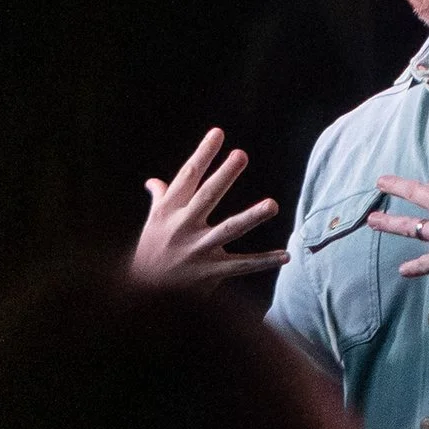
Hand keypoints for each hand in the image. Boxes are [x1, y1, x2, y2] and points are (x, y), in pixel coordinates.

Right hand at [133, 128, 289, 284]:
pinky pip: (242, 265)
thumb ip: (160, 200)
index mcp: (169, 211)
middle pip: (207, 196)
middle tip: (241, 155)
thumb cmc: (150, 253)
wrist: (143, 295)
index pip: (188, 176)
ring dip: (251, 217)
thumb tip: (153, 182)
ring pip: (228, 230)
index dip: (203, 154)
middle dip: (224, 175)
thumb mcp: (152, 224)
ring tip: (273, 205)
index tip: (218, 133)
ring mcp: (197, 249)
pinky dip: (264, 261)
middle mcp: (182, 226)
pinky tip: (285, 256)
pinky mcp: (210, 272)